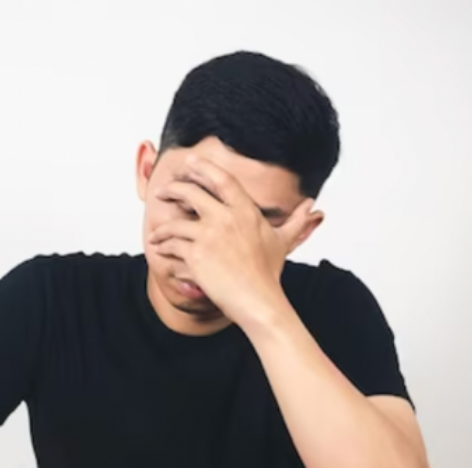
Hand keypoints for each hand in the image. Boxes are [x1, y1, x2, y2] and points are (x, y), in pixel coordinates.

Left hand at [149, 155, 318, 324]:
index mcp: (246, 211)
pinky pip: (172, 244)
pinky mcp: (195, 254)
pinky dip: (163, 246)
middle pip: (192, 192)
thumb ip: (296, 221)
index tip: (190, 163)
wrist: (257, 301)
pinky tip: (160, 248)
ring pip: (175, 220)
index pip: (222, 178)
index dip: (203, 167)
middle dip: (173, 188)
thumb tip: (314, 207)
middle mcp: (226, 218)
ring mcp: (209, 235)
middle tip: (163, 192)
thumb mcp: (283, 242)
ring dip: (162, 226)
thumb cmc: (268, 274)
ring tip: (157, 233)